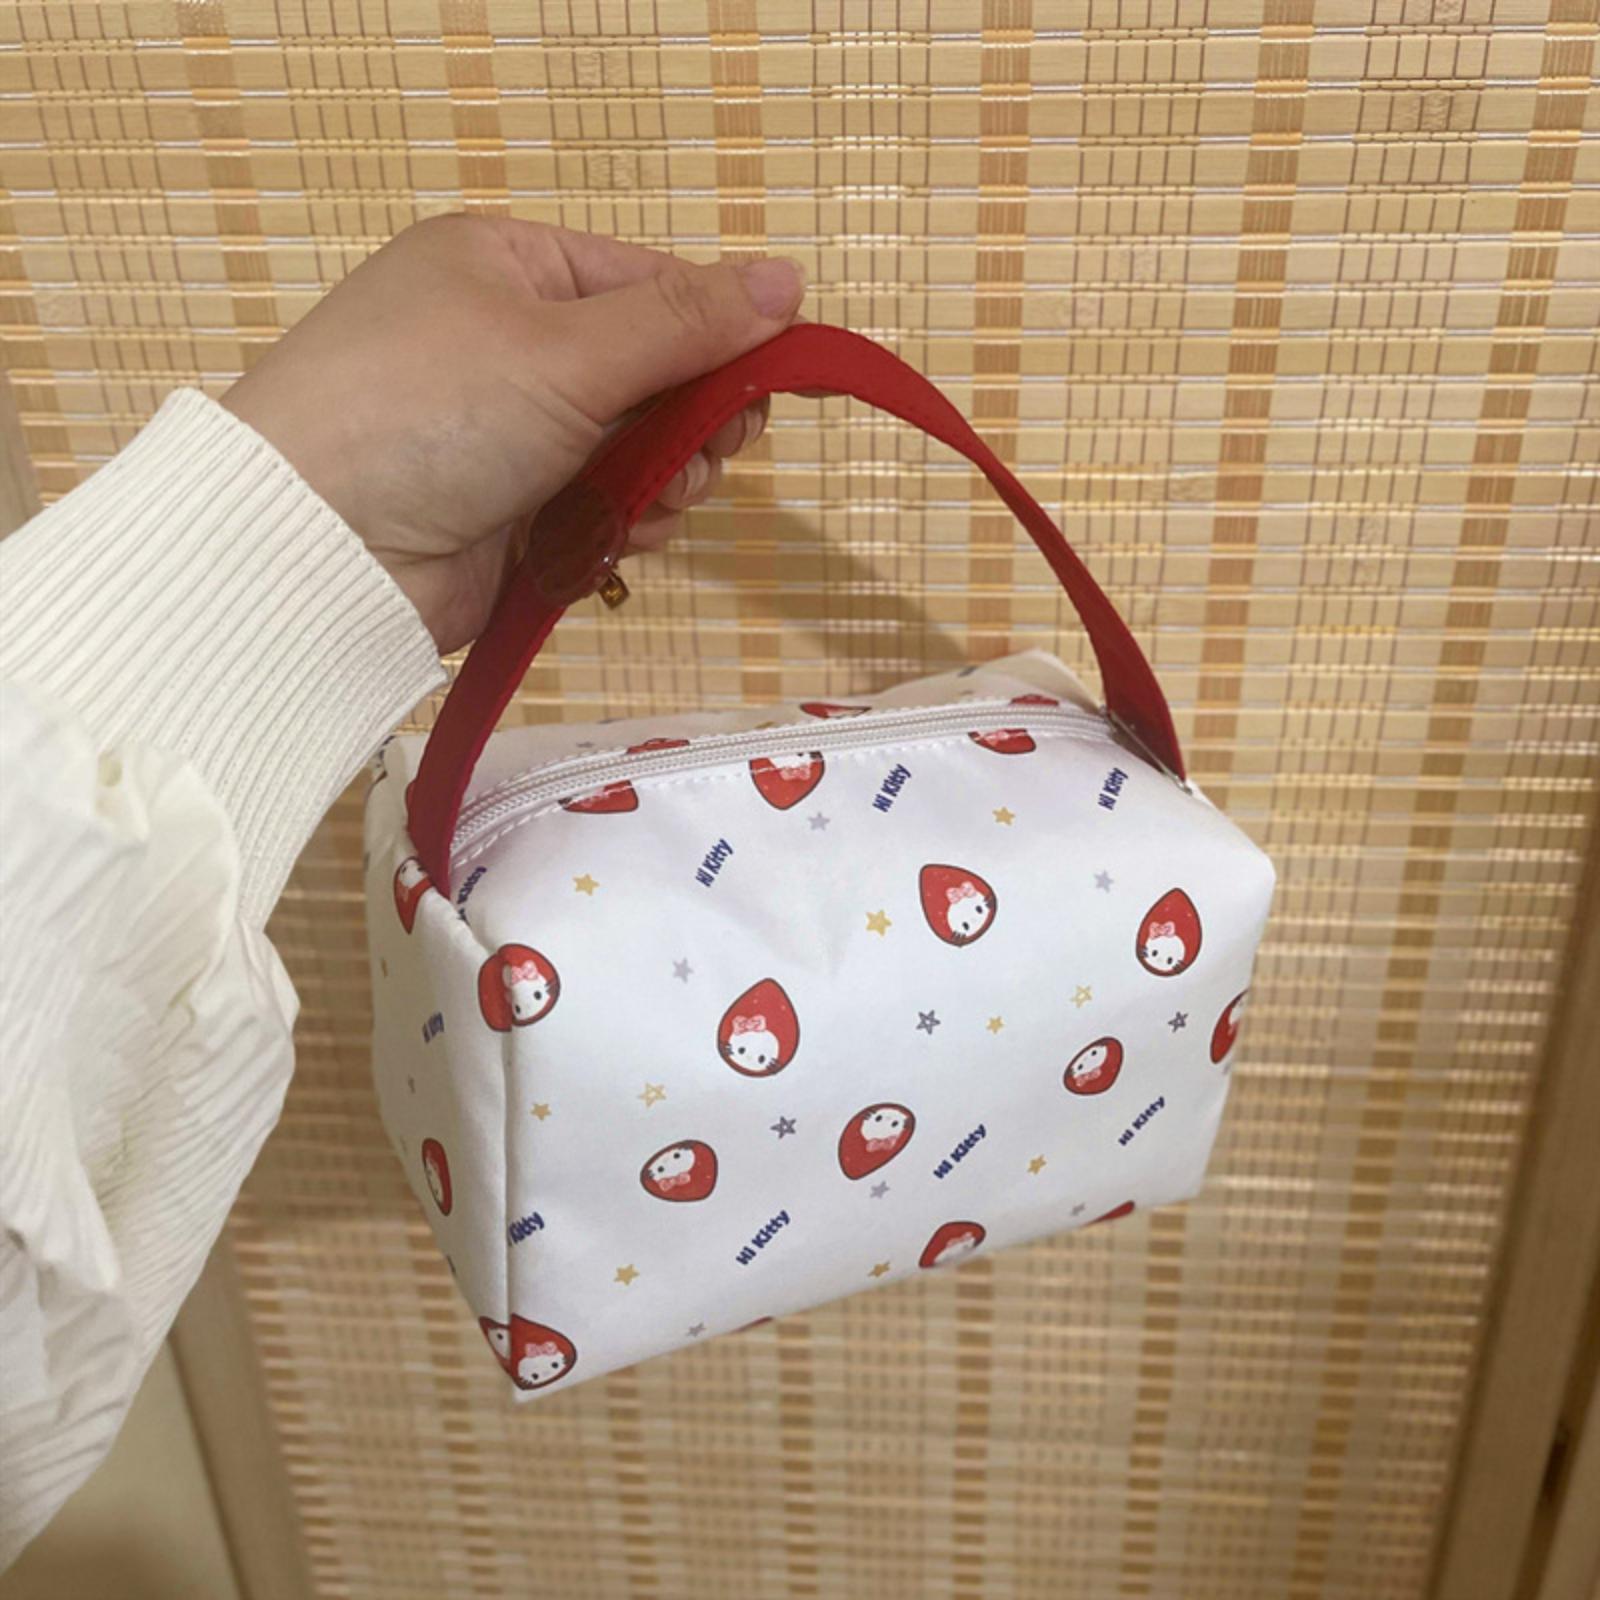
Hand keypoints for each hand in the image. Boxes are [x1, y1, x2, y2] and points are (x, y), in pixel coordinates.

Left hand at [221, 216, 804, 651]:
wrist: (320, 548)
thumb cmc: (431, 410)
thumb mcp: (566, 349)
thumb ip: (686, 322)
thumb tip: (790, 278)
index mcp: (511, 267)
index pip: (651, 285)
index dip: (720, 332)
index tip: (768, 383)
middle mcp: (512, 342)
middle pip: (654, 373)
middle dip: (693, 419)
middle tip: (713, 451)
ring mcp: (512, 433)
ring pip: (637, 451)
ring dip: (665, 480)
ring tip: (657, 503)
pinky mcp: (514, 513)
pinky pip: (603, 509)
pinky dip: (625, 524)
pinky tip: (625, 538)